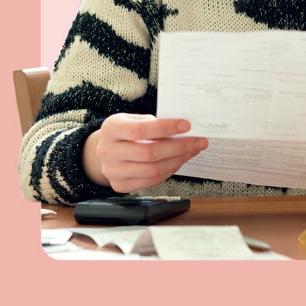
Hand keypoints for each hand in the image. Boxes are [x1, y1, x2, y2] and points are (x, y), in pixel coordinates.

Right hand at [84, 114, 207, 192]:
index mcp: (111, 129)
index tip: (187, 125)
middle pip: (149, 153)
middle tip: (198, 141)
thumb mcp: (133, 120)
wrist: (107, 149)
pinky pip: (151, 181)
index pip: (140, 130)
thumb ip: (153, 123)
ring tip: (192, 151)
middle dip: (179, 147)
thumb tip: (183, 129)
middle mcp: (108, 151)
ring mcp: (112, 171)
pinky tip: (179, 160)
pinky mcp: (120, 185)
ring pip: (153, 170)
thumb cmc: (126, 132)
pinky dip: (169, 170)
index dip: (166, 128)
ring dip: (178, 160)